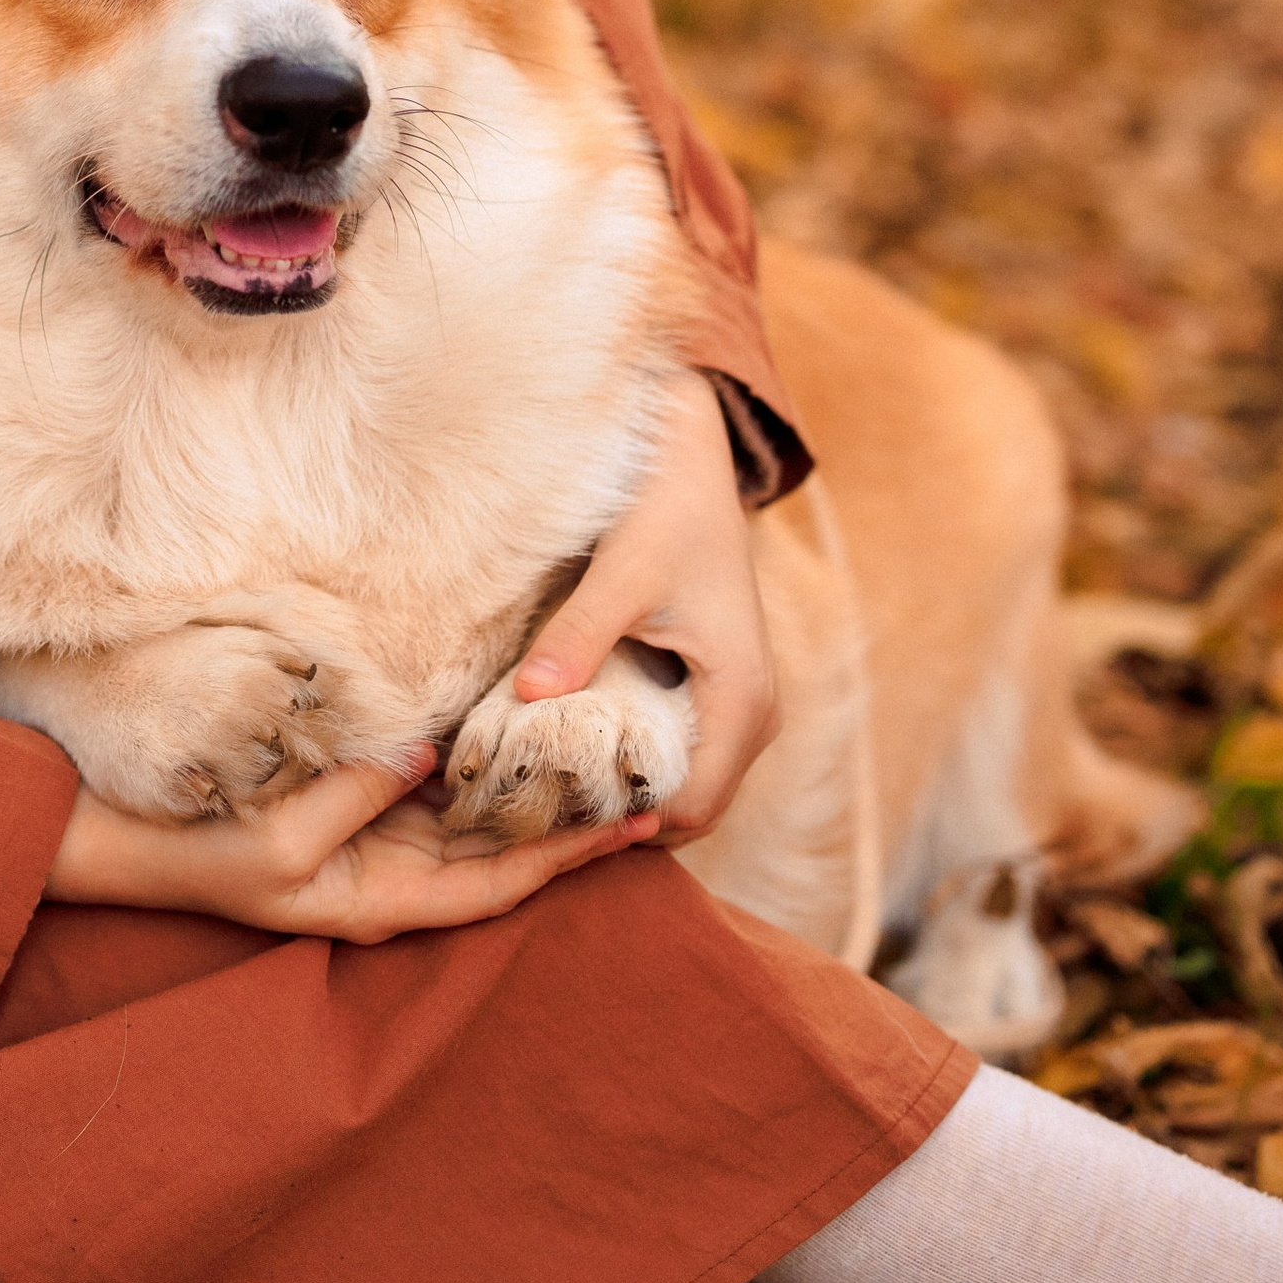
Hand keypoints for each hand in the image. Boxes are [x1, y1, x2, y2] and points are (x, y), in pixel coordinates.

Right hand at [43, 741, 657, 943]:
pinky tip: (499, 730)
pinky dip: (466, 765)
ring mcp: (365, 842)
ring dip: (522, 791)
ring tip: (587, 751)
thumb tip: (428, 751)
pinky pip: (422, 790)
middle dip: (563, 822)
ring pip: (466, 821)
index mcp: (381, 902)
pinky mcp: (342, 807)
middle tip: (634, 778)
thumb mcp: (282, 840)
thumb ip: (358, 794)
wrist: (122, 844)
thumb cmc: (200, 855)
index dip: (566, 858)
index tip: (631, 826)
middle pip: (497, 855)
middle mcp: (387, 877)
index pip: (499, 885)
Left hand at [512, 374, 778, 843]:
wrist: (691, 461)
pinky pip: (684, 750)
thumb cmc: (665, 510)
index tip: (554, 813)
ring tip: (552, 781)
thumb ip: (580, 635)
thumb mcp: (621, 573)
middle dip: (626, 816)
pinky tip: (576, 742)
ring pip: (689, 781)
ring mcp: (741, 703)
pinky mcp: (719, 687)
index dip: (627, 821)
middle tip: (543, 809)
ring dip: (631, 790)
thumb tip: (528, 696)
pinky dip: (638, 759)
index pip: (691, 807)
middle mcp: (755, 714)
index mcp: (742, 698)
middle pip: (693, 808)